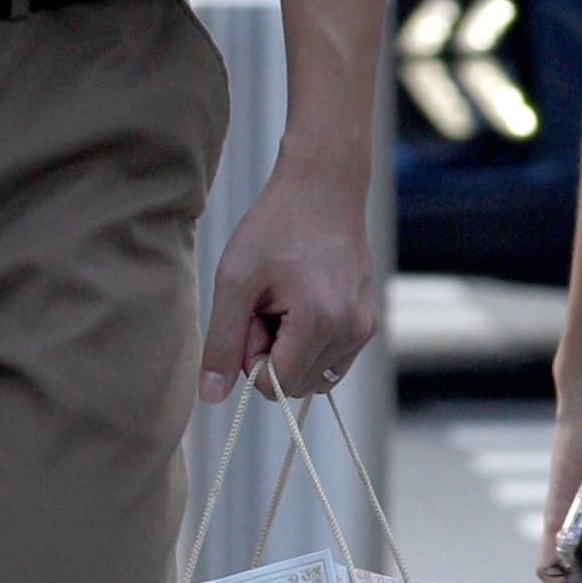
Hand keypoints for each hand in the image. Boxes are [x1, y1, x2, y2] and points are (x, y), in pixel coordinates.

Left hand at [199, 145, 377, 404]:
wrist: (324, 186)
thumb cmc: (276, 225)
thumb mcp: (235, 280)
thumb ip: (223, 342)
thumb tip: (214, 396)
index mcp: (320, 322)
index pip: (277, 385)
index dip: (253, 358)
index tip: (252, 314)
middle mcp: (352, 331)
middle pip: (295, 382)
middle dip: (272, 354)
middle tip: (266, 303)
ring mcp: (364, 328)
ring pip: (314, 375)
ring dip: (290, 349)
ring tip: (284, 300)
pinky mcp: (367, 321)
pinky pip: (331, 358)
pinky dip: (309, 342)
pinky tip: (302, 301)